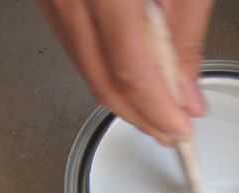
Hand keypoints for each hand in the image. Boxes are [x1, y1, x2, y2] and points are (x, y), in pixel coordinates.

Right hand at [38, 0, 212, 144]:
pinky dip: (107, 73)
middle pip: (103, 82)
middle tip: (171, 133)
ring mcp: (52, 0)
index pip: (130, 71)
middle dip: (141, 117)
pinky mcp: (50, 1)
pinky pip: (77, 49)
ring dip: (125, 100)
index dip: (157, 111)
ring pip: (87, 71)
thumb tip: (188, 96)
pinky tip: (133, 80)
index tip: (179, 131)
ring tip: (159, 110)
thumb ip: (186, 36)